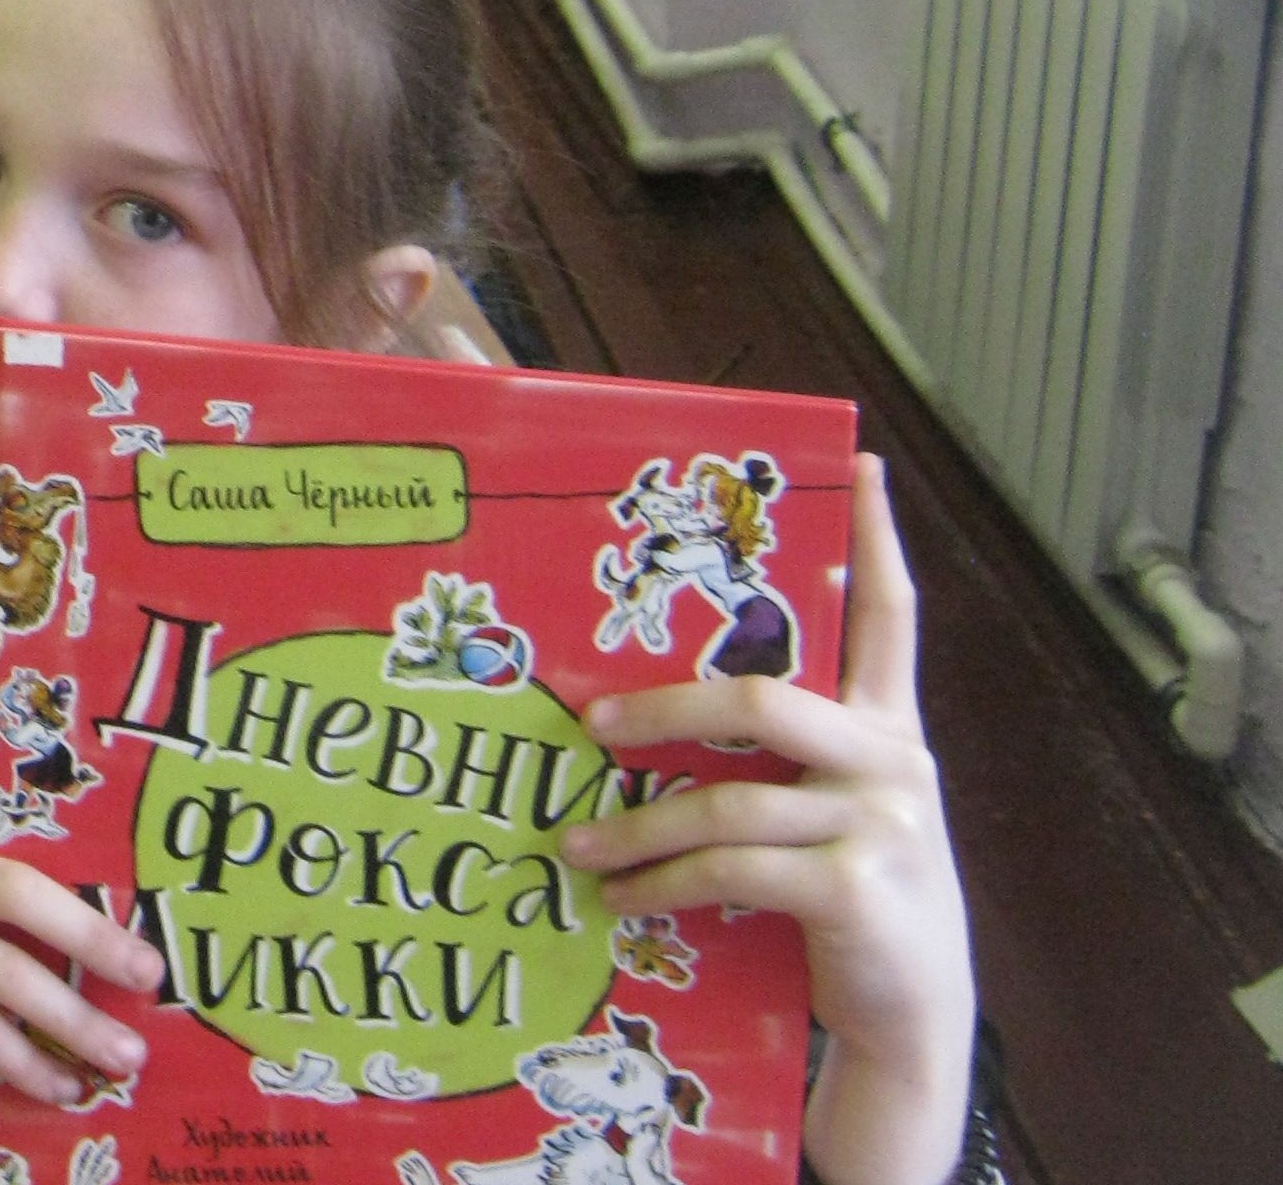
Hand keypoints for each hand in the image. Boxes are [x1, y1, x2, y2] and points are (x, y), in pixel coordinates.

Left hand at [563, 456, 974, 1184]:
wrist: (909, 1020)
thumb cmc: (848, 898)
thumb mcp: (827, 811)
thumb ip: (775, 756)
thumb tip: (641, 702)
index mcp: (890, 729)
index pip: (892, 616)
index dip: (876, 539)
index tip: (860, 464)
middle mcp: (895, 762)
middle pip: (766, 695)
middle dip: (664, 702)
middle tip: (589, 717)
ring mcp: (884, 826)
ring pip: (729, 799)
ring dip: (639, 825)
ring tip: (575, 843)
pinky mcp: (858, 890)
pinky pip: (733, 869)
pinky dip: (665, 883)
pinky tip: (622, 898)